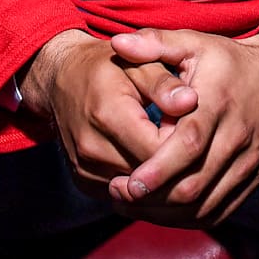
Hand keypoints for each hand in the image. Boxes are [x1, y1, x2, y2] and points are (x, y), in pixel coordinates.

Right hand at [17, 30, 196, 194]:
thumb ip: (164, 83)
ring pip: (138, 192)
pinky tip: (153, 163)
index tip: (197, 129)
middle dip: (175, 166)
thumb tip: (191, 101)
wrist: (62, 79)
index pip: (159, 150)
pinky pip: (123, 195)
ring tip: (174, 155)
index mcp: (107, 114)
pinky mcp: (83, 182)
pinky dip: (141, 185)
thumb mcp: (138, 63)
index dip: (184, 145)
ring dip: (160, 179)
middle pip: (149, 177)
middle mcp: (91, 147)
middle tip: (192, 147)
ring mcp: (84, 169)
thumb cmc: (107, 67)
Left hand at [104, 27, 258, 226]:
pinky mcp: (251, 179)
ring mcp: (246, 162)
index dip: (158, 170)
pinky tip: (162, 211)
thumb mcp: (194, 43)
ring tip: (132, 204)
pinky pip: (219, 210)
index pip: (189, 145)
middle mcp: (235, 137)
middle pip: (194, 183)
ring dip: (166, 212)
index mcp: (216, 103)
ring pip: (205, 203)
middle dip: (153, 198)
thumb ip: (154, 43)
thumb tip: (117, 43)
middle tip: (118, 194)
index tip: (128, 183)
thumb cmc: (230, 61)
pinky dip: (189, 217)